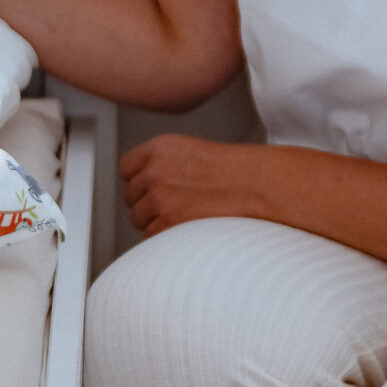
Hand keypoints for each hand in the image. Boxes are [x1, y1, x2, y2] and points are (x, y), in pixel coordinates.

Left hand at [121, 133, 274, 235]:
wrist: (260, 186)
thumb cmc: (235, 172)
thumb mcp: (192, 153)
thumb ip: (163, 165)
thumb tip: (141, 188)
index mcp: (159, 148)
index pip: (126, 168)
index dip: (138, 181)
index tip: (150, 189)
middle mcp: (154, 171)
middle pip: (130, 196)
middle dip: (146, 204)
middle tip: (174, 208)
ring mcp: (159, 197)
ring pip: (138, 219)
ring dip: (155, 223)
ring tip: (184, 219)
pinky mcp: (168, 222)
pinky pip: (151, 236)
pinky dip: (165, 237)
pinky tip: (187, 229)